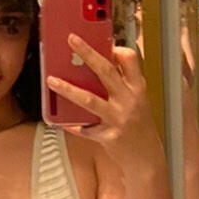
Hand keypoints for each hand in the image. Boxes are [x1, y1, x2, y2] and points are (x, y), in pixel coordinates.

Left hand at [48, 35, 162, 170]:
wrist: (147, 158)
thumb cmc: (139, 127)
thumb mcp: (138, 101)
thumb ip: (122, 85)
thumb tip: (98, 67)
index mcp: (137, 88)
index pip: (130, 60)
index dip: (115, 49)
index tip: (102, 43)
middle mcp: (129, 100)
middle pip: (106, 71)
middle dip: (87, 53)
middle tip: (71, 39)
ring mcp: (118, 118)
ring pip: (89, 99)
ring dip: (68, 89)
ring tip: (51, 80)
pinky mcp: (108, 136)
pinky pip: (85, 128)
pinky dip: (72, 124)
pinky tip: (61, 121)